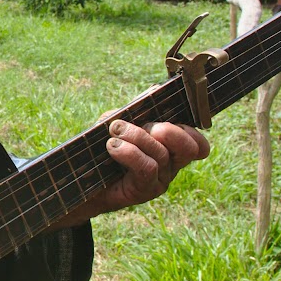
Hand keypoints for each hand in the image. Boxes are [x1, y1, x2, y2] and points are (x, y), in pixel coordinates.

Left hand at [56, 118, 209, 225]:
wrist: (82, 179)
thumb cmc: (103, 147)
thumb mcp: (119, 122)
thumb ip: (137, 108)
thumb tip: (154, 89)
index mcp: (170, 147)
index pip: (198, 144)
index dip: (191, 132)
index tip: (166, 118)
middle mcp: (171, 165)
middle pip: (190, 149)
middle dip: (170, 131)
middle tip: (147, 125)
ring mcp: (160, 180)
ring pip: (161, 154)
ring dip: (137, 137)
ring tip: (115, 131)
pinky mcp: (145, 190)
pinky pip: (147, 168)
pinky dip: (130, 152)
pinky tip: (113, 146)